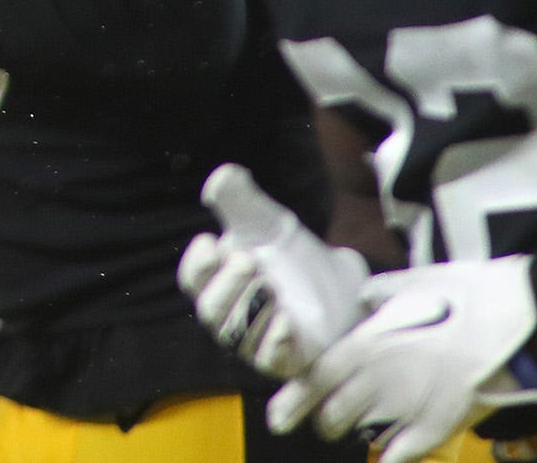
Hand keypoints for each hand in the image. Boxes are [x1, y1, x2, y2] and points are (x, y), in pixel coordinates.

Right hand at [180, 163, 368, 378]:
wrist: (343, 290)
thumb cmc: (295, 260)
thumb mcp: (270, 225)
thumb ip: (242, 201)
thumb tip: (223, 176)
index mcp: (220, 282)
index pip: (193, 279)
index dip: (198, 263)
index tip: (212, 240)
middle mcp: (232, 315)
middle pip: (211, 309)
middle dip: (228, 284)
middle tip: (250, 260)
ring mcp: (256, 341)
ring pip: (238, 334)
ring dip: (253, 309)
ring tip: (273, 289)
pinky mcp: (285, 360)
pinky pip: (270, 359)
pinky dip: (276, 340)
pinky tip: (288, 321)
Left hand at [266, 257, 536, 462]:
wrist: (518, 319)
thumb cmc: (464, 295)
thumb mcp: (410, 284)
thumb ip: (378, 296)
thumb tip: (364, 301)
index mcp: (368, 343)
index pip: (315, 378)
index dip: (293, 399)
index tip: (278, 415)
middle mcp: (379, 378)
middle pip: (333, 412)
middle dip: (325, 419)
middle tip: (324, 420)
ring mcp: (409, 406)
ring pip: (363, 432)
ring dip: (354, 433)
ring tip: (352, 430)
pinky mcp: (440, 425)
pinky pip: (402, 453)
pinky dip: (389, 459)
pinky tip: (383, 461)